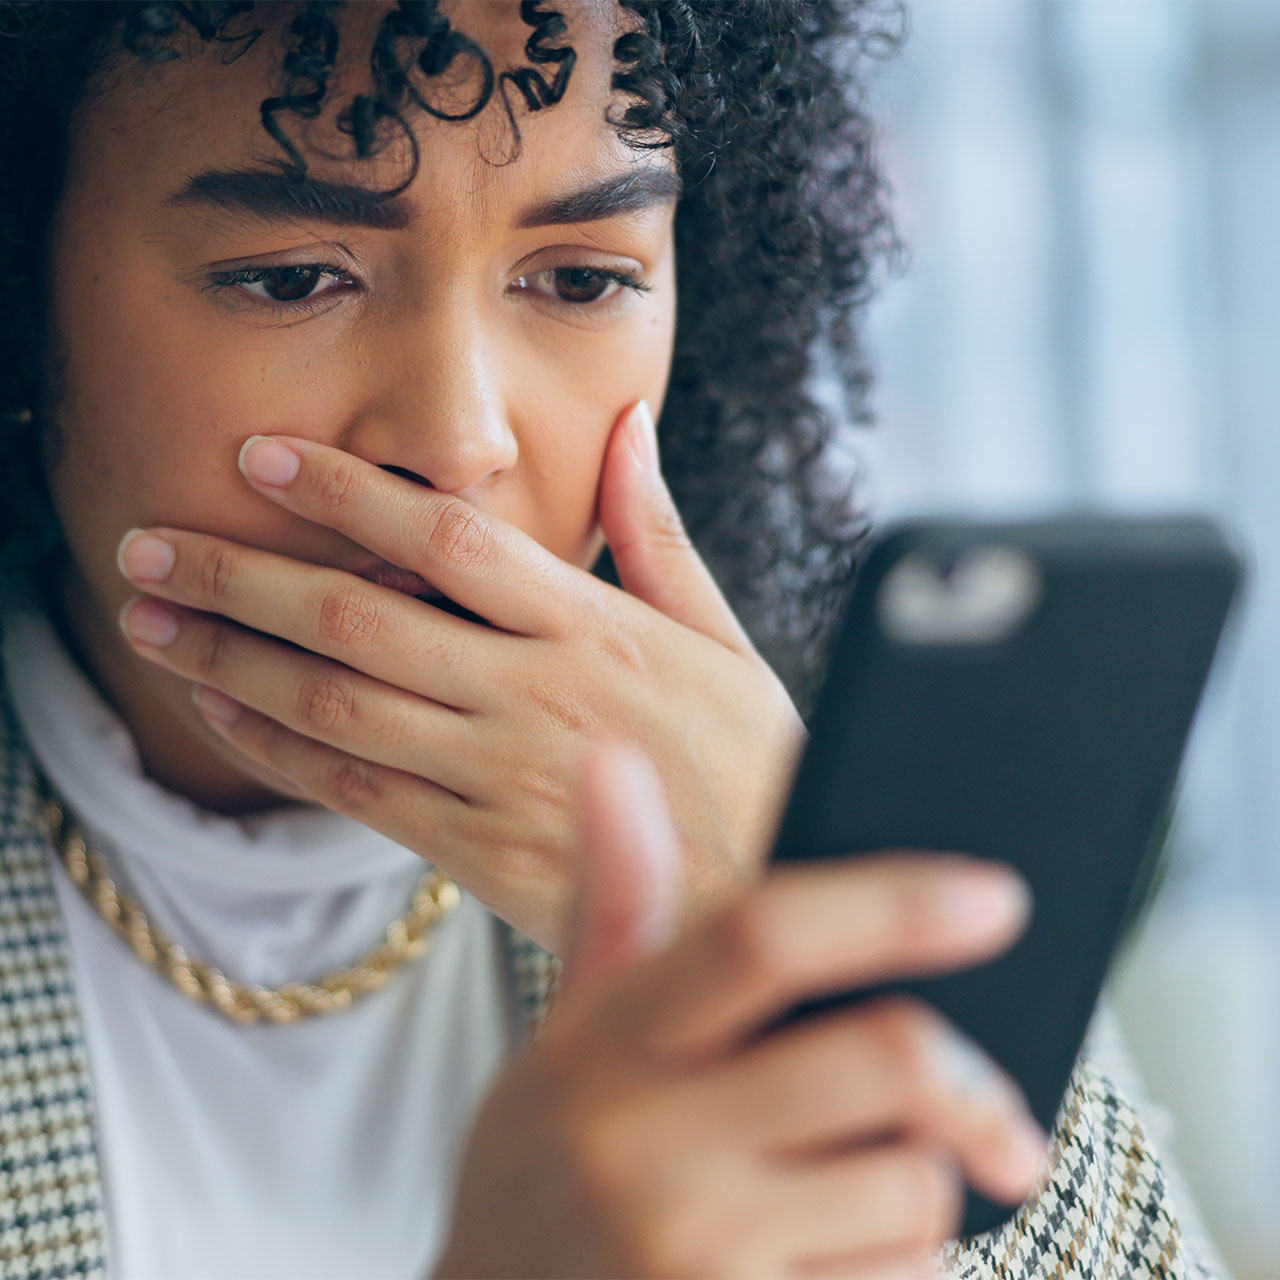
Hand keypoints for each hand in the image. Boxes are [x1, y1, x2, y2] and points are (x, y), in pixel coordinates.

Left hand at [115, 402, 805, 952]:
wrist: (771, 905)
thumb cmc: (755, 764)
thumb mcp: (727, 638)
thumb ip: (662, 534)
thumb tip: (631, 427)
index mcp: (596, 627)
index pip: (445, 537)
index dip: (342, 491)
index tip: (261, 455)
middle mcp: (537, 694)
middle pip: (359, 618)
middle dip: (242, 573)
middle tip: (149, 542)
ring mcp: (503, 777)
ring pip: (336, 705)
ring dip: (230, 658)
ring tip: (150, 620)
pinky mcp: (481, 852)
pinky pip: (355, 794)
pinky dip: (276, 750)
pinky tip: (221, 710)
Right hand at [433, 743, 1048, 1279]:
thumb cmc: (543, 1166)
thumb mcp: (566, 1033)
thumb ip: (613, 897)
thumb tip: (612, 759)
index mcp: (608, 1044)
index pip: (761, 936)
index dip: (890, 903)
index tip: (993, 895)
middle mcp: (647, 1148)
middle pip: (883, 1057)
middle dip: (968, 1074)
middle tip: (990, 1095)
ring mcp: (695, 1257)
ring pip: (913, 1186)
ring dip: (921, 1180)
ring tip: (848, 1188)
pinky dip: (899, 1264)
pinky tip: (827, 1258)